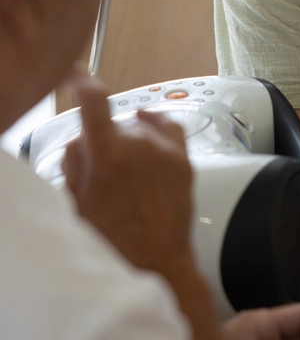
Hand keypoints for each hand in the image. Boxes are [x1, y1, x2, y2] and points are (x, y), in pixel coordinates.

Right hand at [63, 71, 194, 276]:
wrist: (157, 264)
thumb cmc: (116, 243)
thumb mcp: (78, 202)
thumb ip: (76, 163)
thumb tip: (81, 141)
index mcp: (108, 153)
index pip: (94, 101)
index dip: (83, 84)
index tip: (78, 74)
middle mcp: (140, 145)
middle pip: (113, 125)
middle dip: (101, 142)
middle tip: (96, 174)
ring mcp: (166, 151)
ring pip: (138, 129)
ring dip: (127, 142)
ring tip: (122, 175)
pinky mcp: (184, 161)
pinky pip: (169, 127)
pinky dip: (157, 123)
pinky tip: (147, 120)